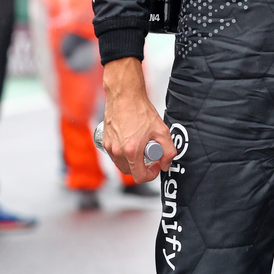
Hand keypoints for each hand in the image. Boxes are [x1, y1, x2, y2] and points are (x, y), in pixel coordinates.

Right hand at [103, 57, 176, 181]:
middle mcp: (117, 151)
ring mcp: (109, 147)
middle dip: (142, 167)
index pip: (140, 177)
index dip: (151, 174)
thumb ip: (168, 150)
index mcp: (131, 151)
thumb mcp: (161, 130)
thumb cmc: (140, 110)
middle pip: (130, 172)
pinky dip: (124, 154)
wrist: (124, 96)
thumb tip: (166, 163)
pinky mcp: (105, 141)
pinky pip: (115, 155)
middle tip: (150, 154)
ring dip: (132, 161)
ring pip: (122, 164)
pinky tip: (132, 141)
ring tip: (141, 145)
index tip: (156, 165)